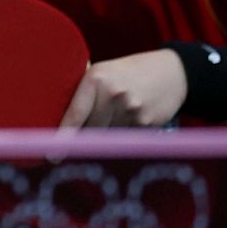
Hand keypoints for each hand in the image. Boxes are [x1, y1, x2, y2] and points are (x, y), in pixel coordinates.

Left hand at [59, 49, 186, 128]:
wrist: (173, 72)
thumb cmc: (129, 73)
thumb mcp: (104, 71)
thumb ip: (83, 90)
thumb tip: (55, 113)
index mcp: (96, 78)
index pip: (75, 114)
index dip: (63, 137)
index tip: (53, 156)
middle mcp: (113, 93)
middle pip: (90, 131)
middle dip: (87, 135)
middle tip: (92, 129)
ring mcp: (132, 109)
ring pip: (108, 137)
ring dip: (108, 134)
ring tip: (118, 114)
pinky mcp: (147, 123)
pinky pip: (127, 139)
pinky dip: (125, 134)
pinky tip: (133, 117)